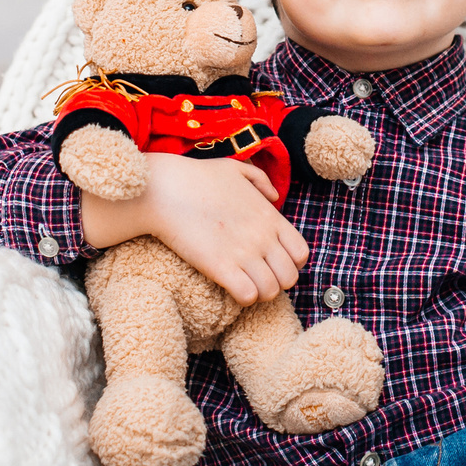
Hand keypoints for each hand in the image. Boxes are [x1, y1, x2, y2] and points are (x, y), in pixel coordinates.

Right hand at [79, 152, 307, 306]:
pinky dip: (243, 297)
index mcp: (270, 216)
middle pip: (290, 278)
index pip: (301, 254)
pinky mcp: (221, 267)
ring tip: (243, 284)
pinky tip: (230, 287)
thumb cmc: (196, 176)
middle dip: (276, 282)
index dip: (290, 264)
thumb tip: (274, 196)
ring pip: (271, 292)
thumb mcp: (235, 168)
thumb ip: (261, 180)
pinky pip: (248, 295)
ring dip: (259, 293)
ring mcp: (243, 253)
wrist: (164, 188)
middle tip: (256, 278)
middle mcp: (263, 237)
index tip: (271, 263)